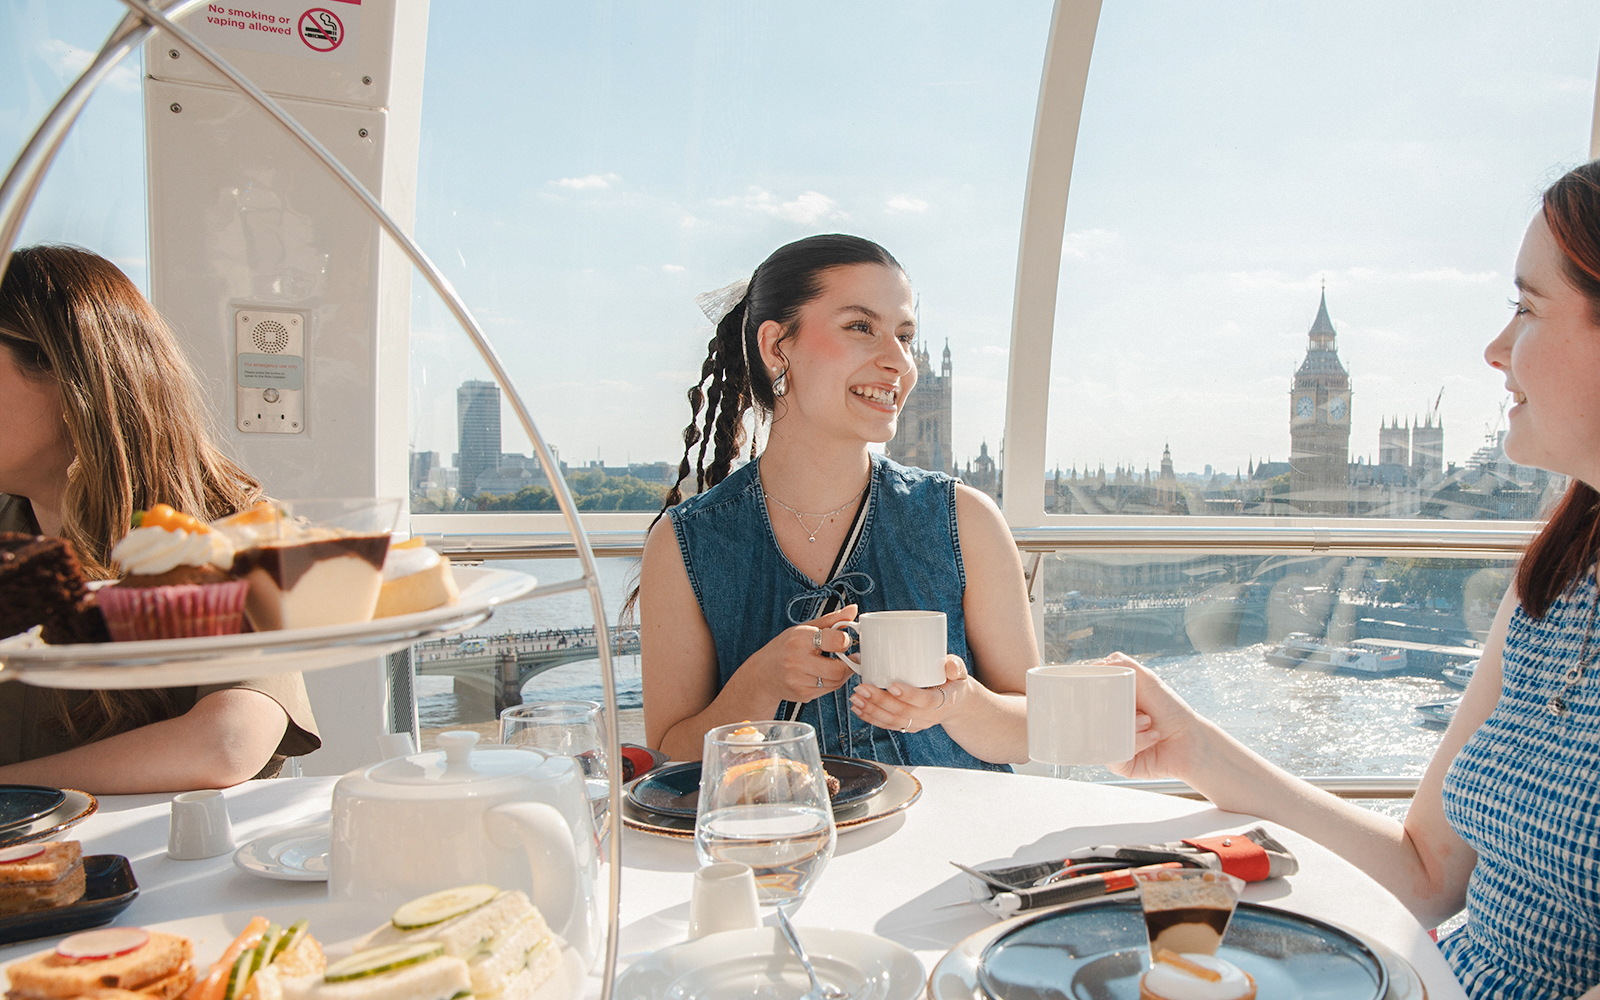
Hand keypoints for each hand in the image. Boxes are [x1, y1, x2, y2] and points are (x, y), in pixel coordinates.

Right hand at [753, 604, 857, 704]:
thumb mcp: (805, 628)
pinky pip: (828, 690)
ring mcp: (798, 680)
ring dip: (842, 674)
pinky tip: (825, 674)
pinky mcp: (802, 694)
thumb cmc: (785, 647)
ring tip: (836, 664)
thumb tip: (853, 610)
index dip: (845, 641)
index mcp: (799, 639)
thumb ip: (831, 620)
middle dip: (848, 664)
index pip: (837, 641)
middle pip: (838, 668)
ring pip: (835, 682)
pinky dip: (832, 683)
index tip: (843, 641)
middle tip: (847, 657)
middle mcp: (797, 660)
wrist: (762, 674)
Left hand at [849, 654, 967, 733]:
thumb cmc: (954, 682)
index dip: (908, 695)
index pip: (926, 701)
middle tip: (862, 689)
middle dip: (880, 701)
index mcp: (943, 701)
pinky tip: (858, 709)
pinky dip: (871, 718)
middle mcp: (930, 716)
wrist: (955, 702)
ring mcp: (918, 723)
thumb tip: (949, 665)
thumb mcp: (960, 671)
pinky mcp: (908, 725)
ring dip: (872, 711)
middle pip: (903, 712)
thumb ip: (955, 666)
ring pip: (893, 721)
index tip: (891, 685)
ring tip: (856, 698)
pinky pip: (889, 725)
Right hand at [1100, 652, 1208, 780]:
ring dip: (1129, 727)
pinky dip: (1135, 743)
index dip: (1092, 694)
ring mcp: (1111, 744)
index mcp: (1110, 705)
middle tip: (1138, 709)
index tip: (1102, 691)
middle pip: (1090, 718)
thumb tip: (1095, 665)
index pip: (1088, 699)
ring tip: (1149, 722)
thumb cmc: (1170, 710)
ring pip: (1101, 736)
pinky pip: (1113, 755)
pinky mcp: (1118, 764)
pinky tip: (1152, 737)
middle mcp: (1108, 724)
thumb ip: (1122, 664)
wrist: (1191, 739)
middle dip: (1115, 710)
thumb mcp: (1147, 679)